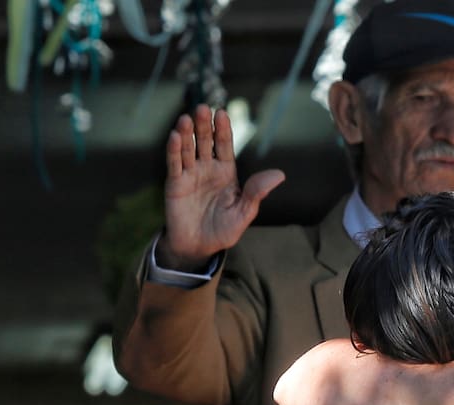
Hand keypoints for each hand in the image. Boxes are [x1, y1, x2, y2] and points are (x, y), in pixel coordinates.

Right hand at [159, 105, 285, 268]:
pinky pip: (175, 164)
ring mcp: (190, 174)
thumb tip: (279, 175)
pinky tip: (175, 137)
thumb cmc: (223, 230)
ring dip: (187, 133)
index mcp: (226, 173)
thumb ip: (257, 193)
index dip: (223, 130)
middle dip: (204, 125)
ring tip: (186, 119)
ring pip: (188, 149)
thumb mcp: (244, 213)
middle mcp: (208, 169)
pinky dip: (174, 151)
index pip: (225, 146)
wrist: (199, 247)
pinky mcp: (175, 184)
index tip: (222, 113)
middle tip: (203, 108)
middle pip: (206, 142)